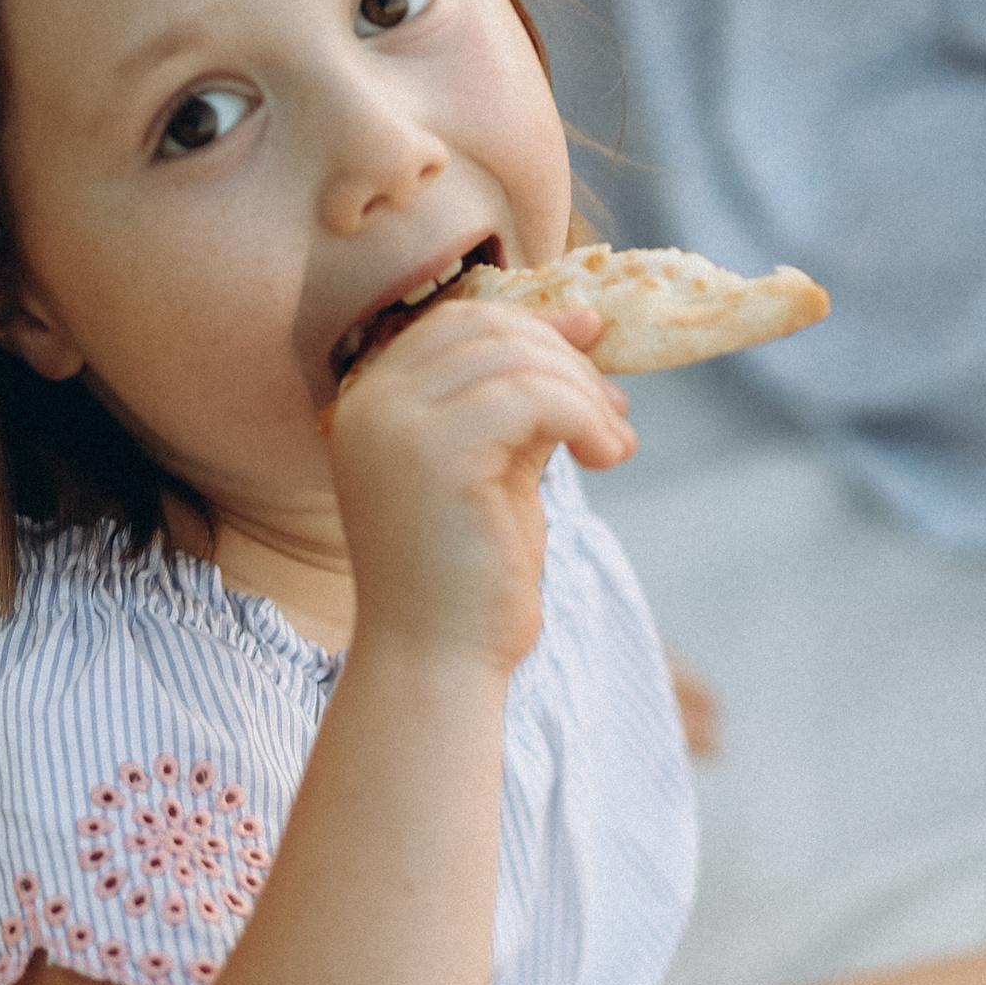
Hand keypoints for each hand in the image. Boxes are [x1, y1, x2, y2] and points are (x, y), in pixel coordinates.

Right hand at [327, 299, 631, 673]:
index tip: (592, 341)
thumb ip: (523, 402)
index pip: (456, 323)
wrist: (438, 661)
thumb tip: (582, 326)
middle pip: (486, 328)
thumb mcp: (499, 466)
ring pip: (514, 358)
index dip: (531, 323)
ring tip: (614, 442)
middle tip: (614, 409)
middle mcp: (370, 405)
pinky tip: (606, 458)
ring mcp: (395, 426)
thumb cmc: (471, 577)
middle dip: (565, 358)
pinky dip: (583, 415)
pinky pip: (531, 396)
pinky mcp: (434, 455)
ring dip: (583, 392)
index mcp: (372, 403)